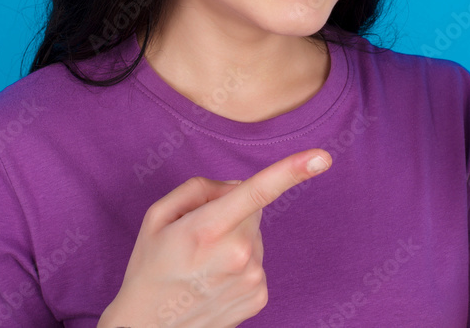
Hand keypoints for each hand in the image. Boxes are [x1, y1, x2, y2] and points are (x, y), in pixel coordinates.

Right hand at [99, 149, 331, 327]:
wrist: (147, 327)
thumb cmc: (150, 268)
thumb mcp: (158, 217)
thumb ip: (199, 189)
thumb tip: (236, 188)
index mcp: (207, 229)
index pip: (256, 192)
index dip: (291, 171)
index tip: (322, 158)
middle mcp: (237, 254)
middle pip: (252, 210)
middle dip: (231, 214)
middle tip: (197, 239)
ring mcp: (252, 278)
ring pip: (254, 237)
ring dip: (234, 242)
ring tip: (202, 266)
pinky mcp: (260, 296)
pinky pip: (256, 262)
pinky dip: (239, 266)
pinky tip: (214, 281)